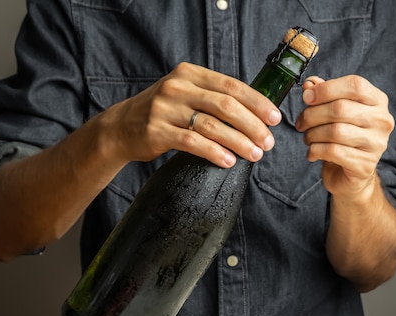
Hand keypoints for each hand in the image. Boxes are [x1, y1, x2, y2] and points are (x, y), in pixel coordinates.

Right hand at [99, 62, 281, 167]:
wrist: (121, 127)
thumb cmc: (162, 113)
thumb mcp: (184, 93)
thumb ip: (211, 96)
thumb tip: (254, 113)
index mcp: (190, 73)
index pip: (231, 85)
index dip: (257, 102)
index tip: (275, 118)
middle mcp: (177, 87)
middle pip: (225, 105)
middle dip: (252, 125)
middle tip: (268, 141)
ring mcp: (165, 109)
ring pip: (212, 125)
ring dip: (238, 142)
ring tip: (255, 154)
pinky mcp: (157, 131)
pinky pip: (192, 142)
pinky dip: (214, 152)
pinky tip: (228, 161)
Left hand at [295, 75, 393, 199]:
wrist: (351, 175)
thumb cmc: (343, 138)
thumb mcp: (334, 112)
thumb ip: (324, 95)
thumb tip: (310, 84)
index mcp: (377, 101)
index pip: (355, 85)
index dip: (326, 89)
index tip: (307, 97)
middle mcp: (382, 121)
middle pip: (340, 109)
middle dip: (312, 115)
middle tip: (301, 123)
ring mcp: (376, 144)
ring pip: (335, 131)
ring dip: (312, 134)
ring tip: (307, 138)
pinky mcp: (365, 165)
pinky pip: (333, 151)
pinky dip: (315, 150)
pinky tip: (312, 153)